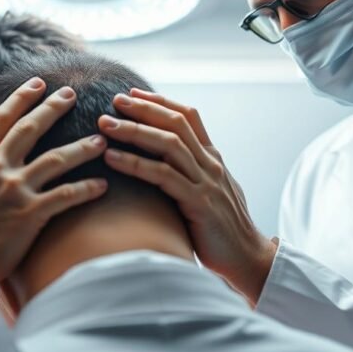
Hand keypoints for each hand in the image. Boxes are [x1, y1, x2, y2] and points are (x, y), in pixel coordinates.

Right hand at [0, 78, 107, 282]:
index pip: (1, 119)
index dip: (21, 98)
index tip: (37, 83)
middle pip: (30, 128)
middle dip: (53, 108)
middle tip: (71, 93)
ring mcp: (14, 189)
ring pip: (55, 159)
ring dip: (81, 147)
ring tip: (100, 140)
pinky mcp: (29, 213)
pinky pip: (65, 196)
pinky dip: (85, 189)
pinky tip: (102, 185)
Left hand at [98, 88, 277, 301]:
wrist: (247, 258)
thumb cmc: (221, 229)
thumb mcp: (208, 192)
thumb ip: (190, 175)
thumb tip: (163, 164)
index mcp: (212, 158)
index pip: (188, 116)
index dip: (160, 102)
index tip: (133, 93)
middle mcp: (210, 164)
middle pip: (175, 123)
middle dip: (143, 109)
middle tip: (114, 101)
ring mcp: (206, 182)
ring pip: (168, 144)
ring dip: (133, 131)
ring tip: (105, 125)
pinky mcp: (198, 203)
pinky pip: (162, 176)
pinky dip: (135, 163)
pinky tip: (112, 158)